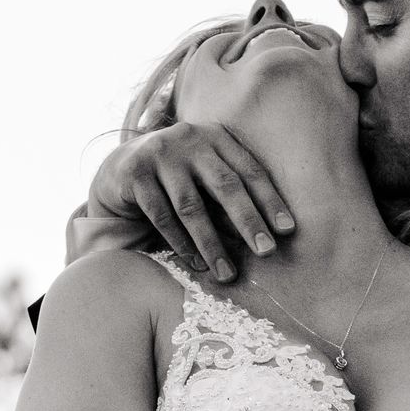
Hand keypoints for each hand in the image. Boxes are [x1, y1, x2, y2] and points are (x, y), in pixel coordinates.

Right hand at [87, 123, 294, 282]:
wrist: (121, 169)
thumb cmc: (177, 179)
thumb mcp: (205, 175)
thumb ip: (229, 194)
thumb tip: (267, 234)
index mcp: (215, 137)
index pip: (248, 170)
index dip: (269, 200)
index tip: (287, 230)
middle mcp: (189, 139)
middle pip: (224, 184)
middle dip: (248, 221)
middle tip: (267, 251)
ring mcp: (159, 154)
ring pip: (191, 206)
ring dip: (212, 243)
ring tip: (228, 273)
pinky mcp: (135, 174)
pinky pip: (161, 215)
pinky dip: (180, 243)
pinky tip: (197, 264)